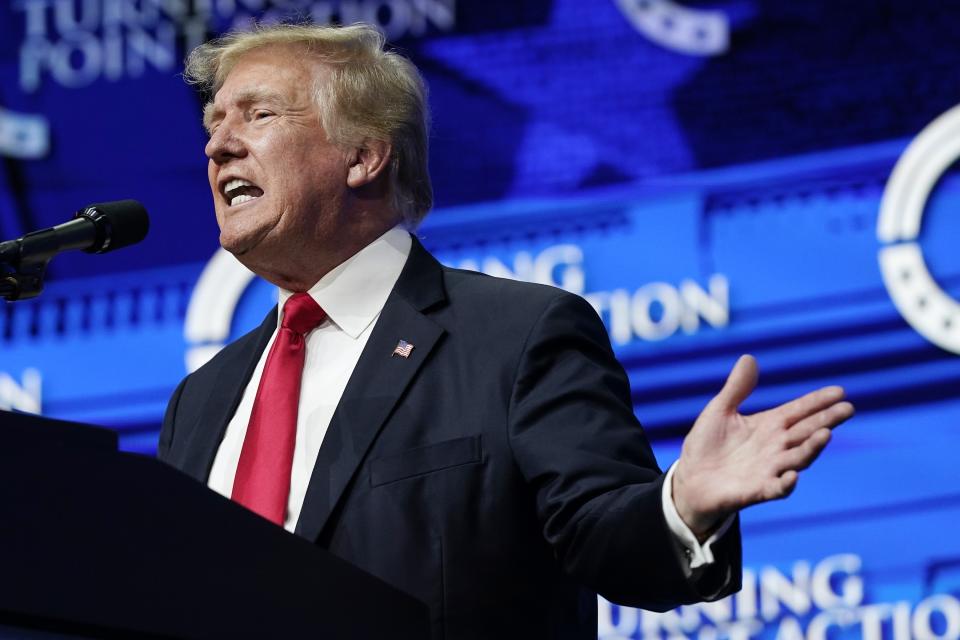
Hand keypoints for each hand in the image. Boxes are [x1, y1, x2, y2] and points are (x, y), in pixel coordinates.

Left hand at [672, 355, 854, 538]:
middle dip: (827, 420)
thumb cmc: (706, 444)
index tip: (840, 391)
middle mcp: (775, 447)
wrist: (689, 479)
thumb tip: (749, 357)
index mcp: (768, 425)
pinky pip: (776, 488)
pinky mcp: (756, 490)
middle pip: (806, 432)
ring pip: (798, 458)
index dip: (818, 401)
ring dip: (812, 448)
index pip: (799, 411)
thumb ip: (737, 388)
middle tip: (847, 409)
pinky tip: (793, 475)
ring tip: (826, 434)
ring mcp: (769, 469)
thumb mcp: (719, 410)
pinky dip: (786, 483)